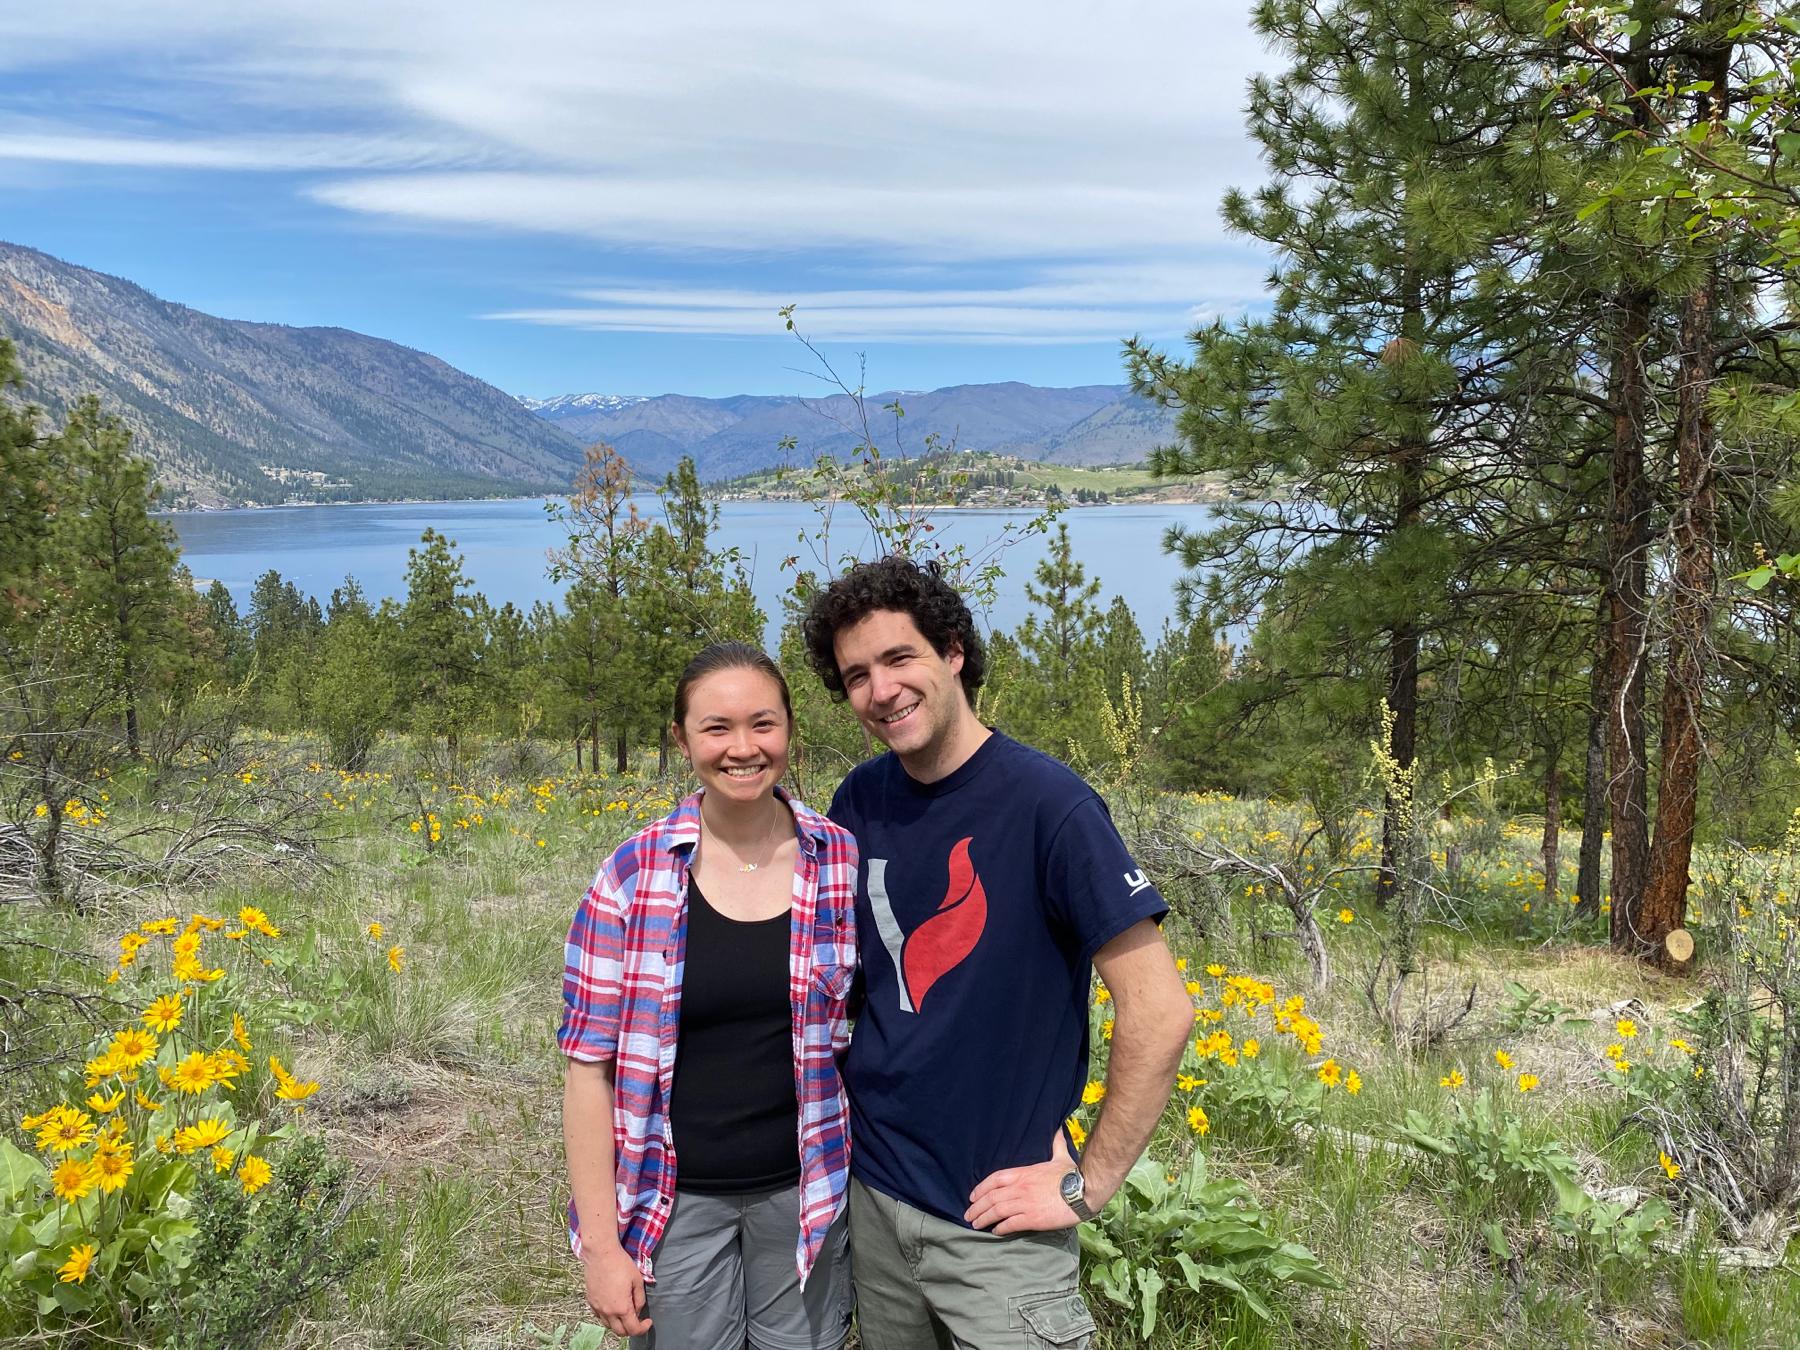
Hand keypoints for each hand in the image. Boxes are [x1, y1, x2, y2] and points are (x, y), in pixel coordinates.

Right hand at [583, 1241, 651, 1337]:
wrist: (600, 1253)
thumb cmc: (621, 1264)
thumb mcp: (637, 1280)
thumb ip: (639, 1299)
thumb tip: (637, 1310)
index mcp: (622, 1308)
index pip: (633, 1329)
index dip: (643, 1328)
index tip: (648, 1322)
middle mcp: (608, 1312)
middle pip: (620, 1332)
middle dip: (631, 1329)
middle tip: (638, 1319)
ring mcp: (597, 1307)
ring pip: (609, 1326)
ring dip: (619, 1324)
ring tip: (626, 1312)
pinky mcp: (590, 1301)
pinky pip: (600, 1316)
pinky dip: (608, 1317)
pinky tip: (613, 1306)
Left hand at [965, 1130, 1082, 1233]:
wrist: (1083, 1191)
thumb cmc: (1072, 1175)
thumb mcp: (1061, 1157)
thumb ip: (1056, 1144)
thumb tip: (1057, 1130)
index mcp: (1024, 1173)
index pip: (995, 1179)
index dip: (981, 1188)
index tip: (972, 1196)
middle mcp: (1020, 1187)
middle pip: (991, 1197)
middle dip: (977, 1207)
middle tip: (968, 1215)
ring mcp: (1025, 1203)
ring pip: (996, 1211)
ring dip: (984, 1218)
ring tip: (976, 1225)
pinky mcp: (1032, 1218)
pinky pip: (1010, 1224)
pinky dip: (1000, 1228)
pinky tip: (995, 1232)